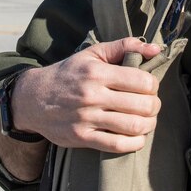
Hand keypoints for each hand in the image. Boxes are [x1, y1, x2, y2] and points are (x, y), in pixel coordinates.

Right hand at [14, 37, 162, 152]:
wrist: (33, 98)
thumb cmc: (68, 73)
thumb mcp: (92, 54)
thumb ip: (125, 46)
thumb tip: (156, 49)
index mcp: (97, 72)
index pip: (141, 81)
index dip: (153, 85)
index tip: (149, 87)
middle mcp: (92, 95)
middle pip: (142, 105)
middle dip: (154, 106)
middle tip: (152, 105)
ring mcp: (86, 118)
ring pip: (132, 126)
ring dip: (148, 125)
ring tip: (147, 120)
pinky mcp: (81, 137)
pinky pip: (116, 145)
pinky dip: (134, 143)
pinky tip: (137, 137)